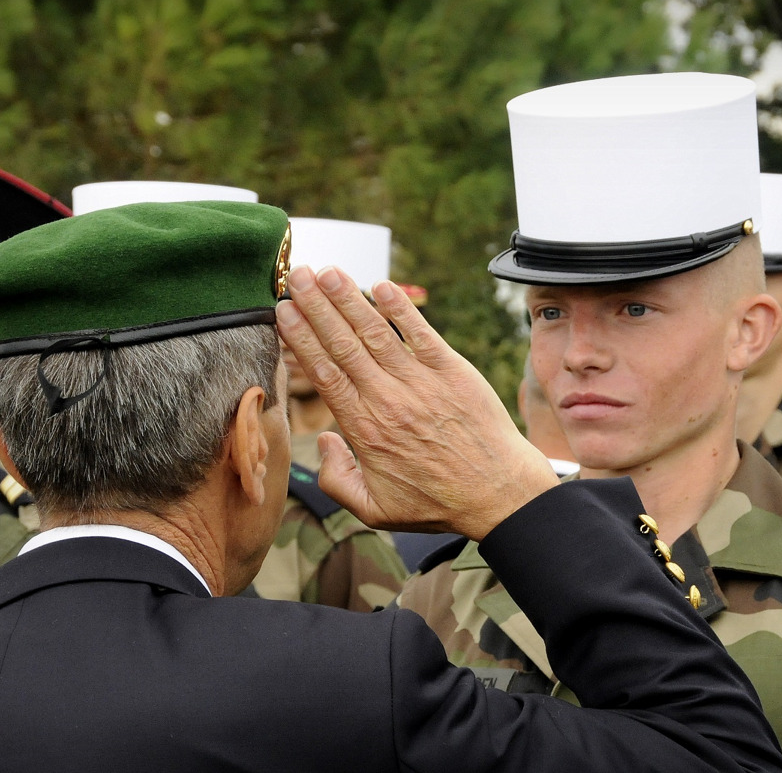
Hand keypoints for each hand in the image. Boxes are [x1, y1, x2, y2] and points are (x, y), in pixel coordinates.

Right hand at [276, 265, 558, 539]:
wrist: (498, 494)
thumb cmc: (437, 504)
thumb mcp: (375, 509)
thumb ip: (337, 479)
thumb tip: (324, 441)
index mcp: (364, 429)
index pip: (324, 373)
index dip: (301, 338)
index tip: (283, 311)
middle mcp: (388, 400)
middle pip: (344, 345)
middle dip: (317, 307)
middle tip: (298, 276)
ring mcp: (422, 383)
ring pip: (377, 333)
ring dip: (351, 299)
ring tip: (329, 272)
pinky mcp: (453, 371)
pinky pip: (422, 334)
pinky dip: (402, 309)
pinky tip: (383, 286)